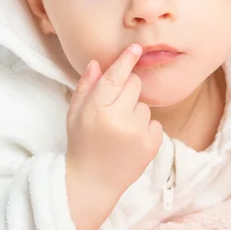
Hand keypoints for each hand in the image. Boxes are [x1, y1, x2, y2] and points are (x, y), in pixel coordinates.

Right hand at [66, 43, 163, 197]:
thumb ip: (86, 87)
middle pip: (135, 85)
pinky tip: (131, 142)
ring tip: (120, 132)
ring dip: (135, 113)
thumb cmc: (81, 144)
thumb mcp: (74, 114)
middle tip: (114, 110)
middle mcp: (119, 118)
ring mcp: (138, 132)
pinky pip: (155, 123)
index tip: (137, 47)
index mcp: (97, 109)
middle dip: (127, 91)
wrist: (92, 182)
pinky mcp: (152, 145)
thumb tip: (97, 62)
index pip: (116, 77)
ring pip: (145, 106)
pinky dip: (146, 129)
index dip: (126, 60)